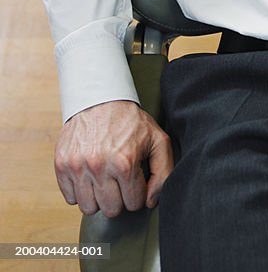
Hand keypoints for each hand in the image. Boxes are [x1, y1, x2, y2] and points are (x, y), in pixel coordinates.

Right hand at [54, 100, 173, 217]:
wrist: (100, 99)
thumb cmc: (129, 120)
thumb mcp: (157, 139)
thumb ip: (163, 171)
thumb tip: (151, 201)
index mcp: (125, 162)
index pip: (134, 202)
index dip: (137, 192)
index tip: (135, 180)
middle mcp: (99, 167)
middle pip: (111, 209)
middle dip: (119, 198)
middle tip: (120, 181)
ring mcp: (78, 167)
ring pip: (89, 208)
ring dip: (99, 198)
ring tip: (105, 180)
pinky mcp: (62, 166)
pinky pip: (70, 198)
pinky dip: (81, 191)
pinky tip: (90, 176)